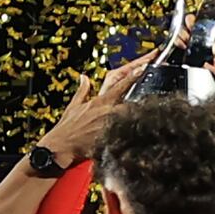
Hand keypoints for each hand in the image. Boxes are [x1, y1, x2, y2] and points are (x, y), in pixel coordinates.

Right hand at [34, 53, 153, 163]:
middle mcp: (107, 111)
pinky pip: (127, 134)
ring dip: (139, 115)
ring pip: (132, 117)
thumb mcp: (74, 106)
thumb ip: (82, 90)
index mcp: (99, 101)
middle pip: (132, 101)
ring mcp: (111, 124)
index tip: (144, 66)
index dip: (134, 74)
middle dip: (141, 98)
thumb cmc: (66, 128)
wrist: (60, 147)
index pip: (120, 84)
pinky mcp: (111, 138)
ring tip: (151, 116)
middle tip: (154, 91)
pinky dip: (134, 133)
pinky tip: (142, 133)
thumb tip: (84, 77)